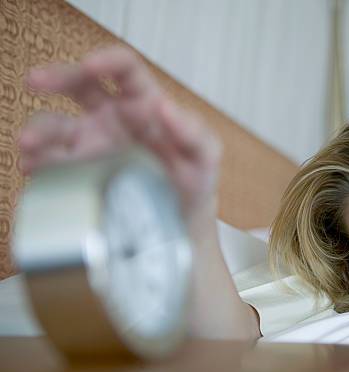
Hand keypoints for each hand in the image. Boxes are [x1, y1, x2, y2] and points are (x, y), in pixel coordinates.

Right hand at [19, 46, 221, 223]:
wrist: (178, 220)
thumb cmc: (193, 179)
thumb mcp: (204, 157)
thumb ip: (193, 132)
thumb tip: (166, 106)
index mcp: (142, 104)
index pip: (124, 70)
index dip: (106, 60)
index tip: (90, 64)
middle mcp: (111, 118)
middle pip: (78, 86)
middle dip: (55, 78)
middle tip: (36, 82)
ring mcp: (90, 145)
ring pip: (56, 127)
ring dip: (39, 132)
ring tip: (30, 146)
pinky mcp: (78, 174)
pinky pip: (50, 165)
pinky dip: (37, 166)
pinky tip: (34, 170)